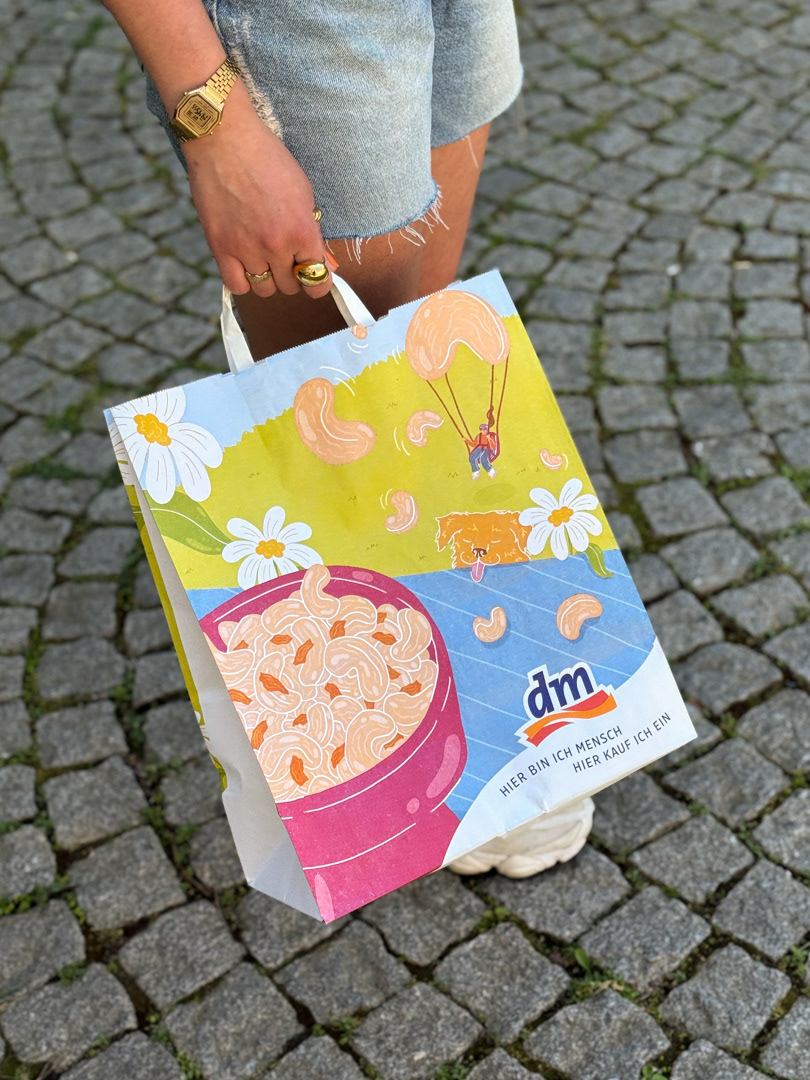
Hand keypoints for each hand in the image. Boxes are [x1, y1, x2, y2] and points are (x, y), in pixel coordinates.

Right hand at [183, 82, 331, 299]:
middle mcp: (277, 246)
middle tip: (287, 258)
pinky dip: (243, 281)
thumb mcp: (303, 192)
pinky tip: (245, 265)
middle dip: (292, 276)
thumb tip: (326, 264)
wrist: (225, 138)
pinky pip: (237, 285)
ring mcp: (247, 249)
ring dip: (268, 279)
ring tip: (264, 259)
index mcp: (303, 231)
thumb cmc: (268, 159)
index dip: (318, 283)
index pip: (317, 281)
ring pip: (265, 290)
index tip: (314, 278)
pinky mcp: (221, 248)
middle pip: (291, 287)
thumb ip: (314, 231)